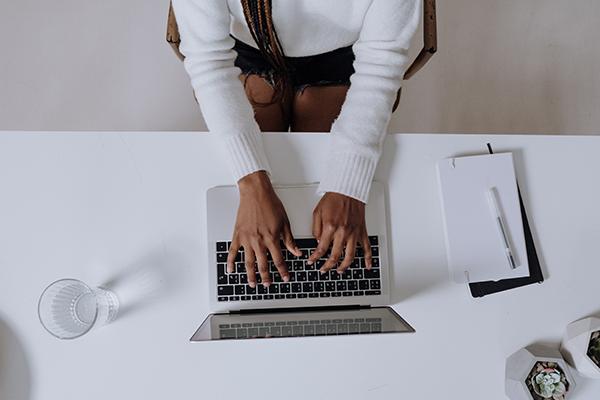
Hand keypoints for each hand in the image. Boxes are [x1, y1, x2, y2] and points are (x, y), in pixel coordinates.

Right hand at [227, 171, 301, 287]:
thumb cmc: (270, 204)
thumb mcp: (285, 222)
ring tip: (252, 283)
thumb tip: (296, 252)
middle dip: (266, 277)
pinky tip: (231, 270)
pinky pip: (232, 252)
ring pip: (248, 262)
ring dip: (250, 275)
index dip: (283, 271)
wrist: (256, 192)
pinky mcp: (237, 235)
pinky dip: (231, 262)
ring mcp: (246, 239)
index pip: (278, 260)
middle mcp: (258, 241)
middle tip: (268, 285)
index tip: (285, 277)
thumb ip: (289, 240)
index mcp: (272, 238)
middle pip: (262, 265)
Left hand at [308, 192, 371, 272]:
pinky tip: (367, 266)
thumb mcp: (317, 212)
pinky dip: (368, 258)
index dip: (315, 258)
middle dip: (327, 266)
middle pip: (335, 256)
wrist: (348, 190)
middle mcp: (343, 232)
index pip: (321, 249)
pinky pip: (367, 248)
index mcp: (330, 227)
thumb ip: (316, 229)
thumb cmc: (333, 198)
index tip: (311, 262)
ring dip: (344, 266)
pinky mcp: (362, 231)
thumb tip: (317, 242)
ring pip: (350, 256)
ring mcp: (354, 233)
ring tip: (339, 271)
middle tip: (323, 270)